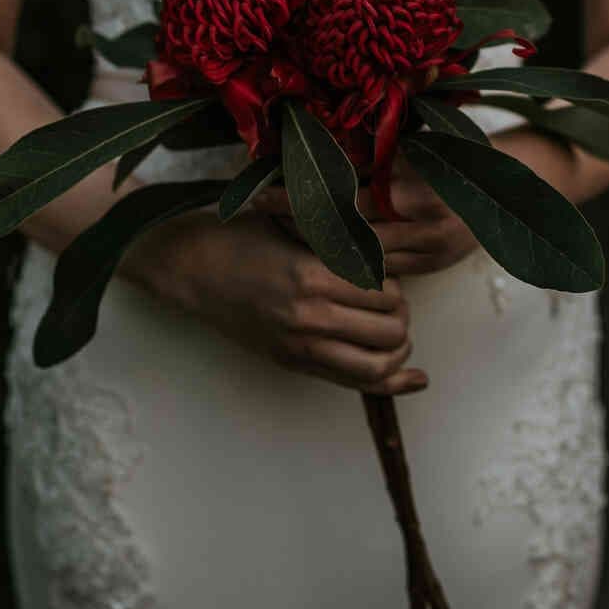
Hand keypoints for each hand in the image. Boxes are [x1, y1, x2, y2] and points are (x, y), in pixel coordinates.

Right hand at [122, 210, 427, 395]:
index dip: (398, 286)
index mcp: (312, 275)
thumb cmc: (244, 237)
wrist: (193, 268)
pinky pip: (353, 385)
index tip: (389, 279)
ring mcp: (299, 346)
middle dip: (402, 318)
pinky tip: (415, 380)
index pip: (386, 291)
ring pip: (377, 365)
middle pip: (390, 330)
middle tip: (394, 306)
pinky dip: (391, 384)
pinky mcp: (292, 363)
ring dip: (398, 350)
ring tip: (395, 335)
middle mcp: (309, 316)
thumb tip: (392, 252)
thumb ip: (343, 237)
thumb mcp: (296, 223)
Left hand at [249, 153, 478, 275]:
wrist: (513, 188)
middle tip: (262, 210)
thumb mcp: (419, 145)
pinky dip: (347, 261)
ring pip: (358, 255)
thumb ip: (374, 151)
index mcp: (416, 185)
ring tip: (282, 229)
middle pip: (345, 230)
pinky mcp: (431, 267)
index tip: (263, 193)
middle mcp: (421, 221)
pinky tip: (320, 251)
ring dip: (318, 245)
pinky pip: (378, 270)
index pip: (342, 197)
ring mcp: (427, 248)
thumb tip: (313, 144)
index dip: (300, 198)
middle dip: (301, 222)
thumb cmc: (458, 156)